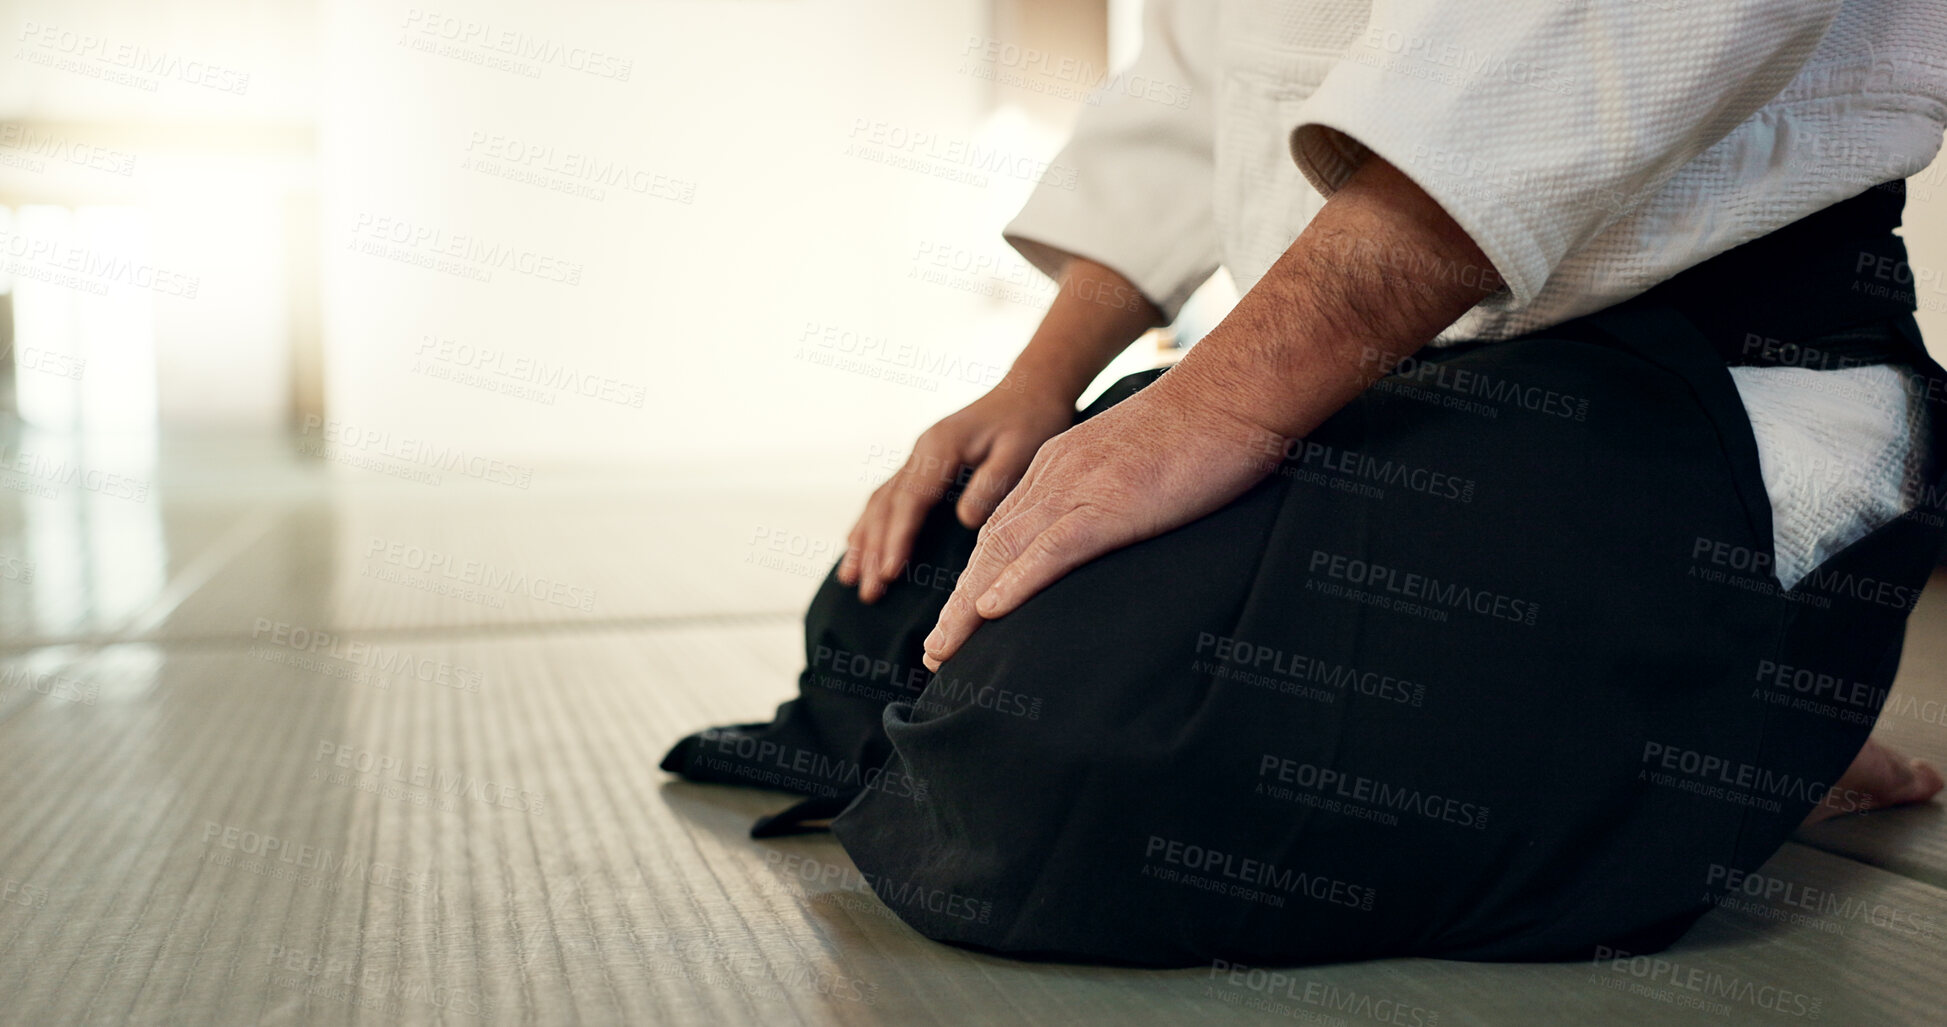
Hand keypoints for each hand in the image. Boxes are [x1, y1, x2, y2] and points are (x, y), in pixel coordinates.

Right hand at [837, 381, 1074, 602]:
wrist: (1031, 389)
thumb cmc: (1031, 420)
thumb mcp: (1021, 450)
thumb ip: (992, 484)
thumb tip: (964, 521)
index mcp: (941, 447)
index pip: (911, 500)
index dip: (898, 538)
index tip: (890, 572)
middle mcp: (921, 451)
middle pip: (886, 506)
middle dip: (873, 551)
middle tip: (868, 592)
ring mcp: (918, 457)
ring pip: (879, 502)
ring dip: (863, 542)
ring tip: (850, 580)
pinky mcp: (923, 464)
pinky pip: (887, 497)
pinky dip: (869, 524)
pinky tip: (858, 546)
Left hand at [921, 379, 1283, 669]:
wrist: (1233, 392)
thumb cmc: (1205, 428)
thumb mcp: (1142, 461)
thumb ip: (1117, 491)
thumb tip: (1118, 524)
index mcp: (1060, 464)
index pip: (1003, 529)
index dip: (976, 578)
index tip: (961, 618)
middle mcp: (1055, 476)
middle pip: (990, 547)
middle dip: (958, 603)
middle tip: (935, 652)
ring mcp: (1080, 488)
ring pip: (1005, 552)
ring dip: (968, 606)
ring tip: (943, 650)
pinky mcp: (1111, 504)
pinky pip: (1052, 549)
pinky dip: (1016, 582)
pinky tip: (991, 612)